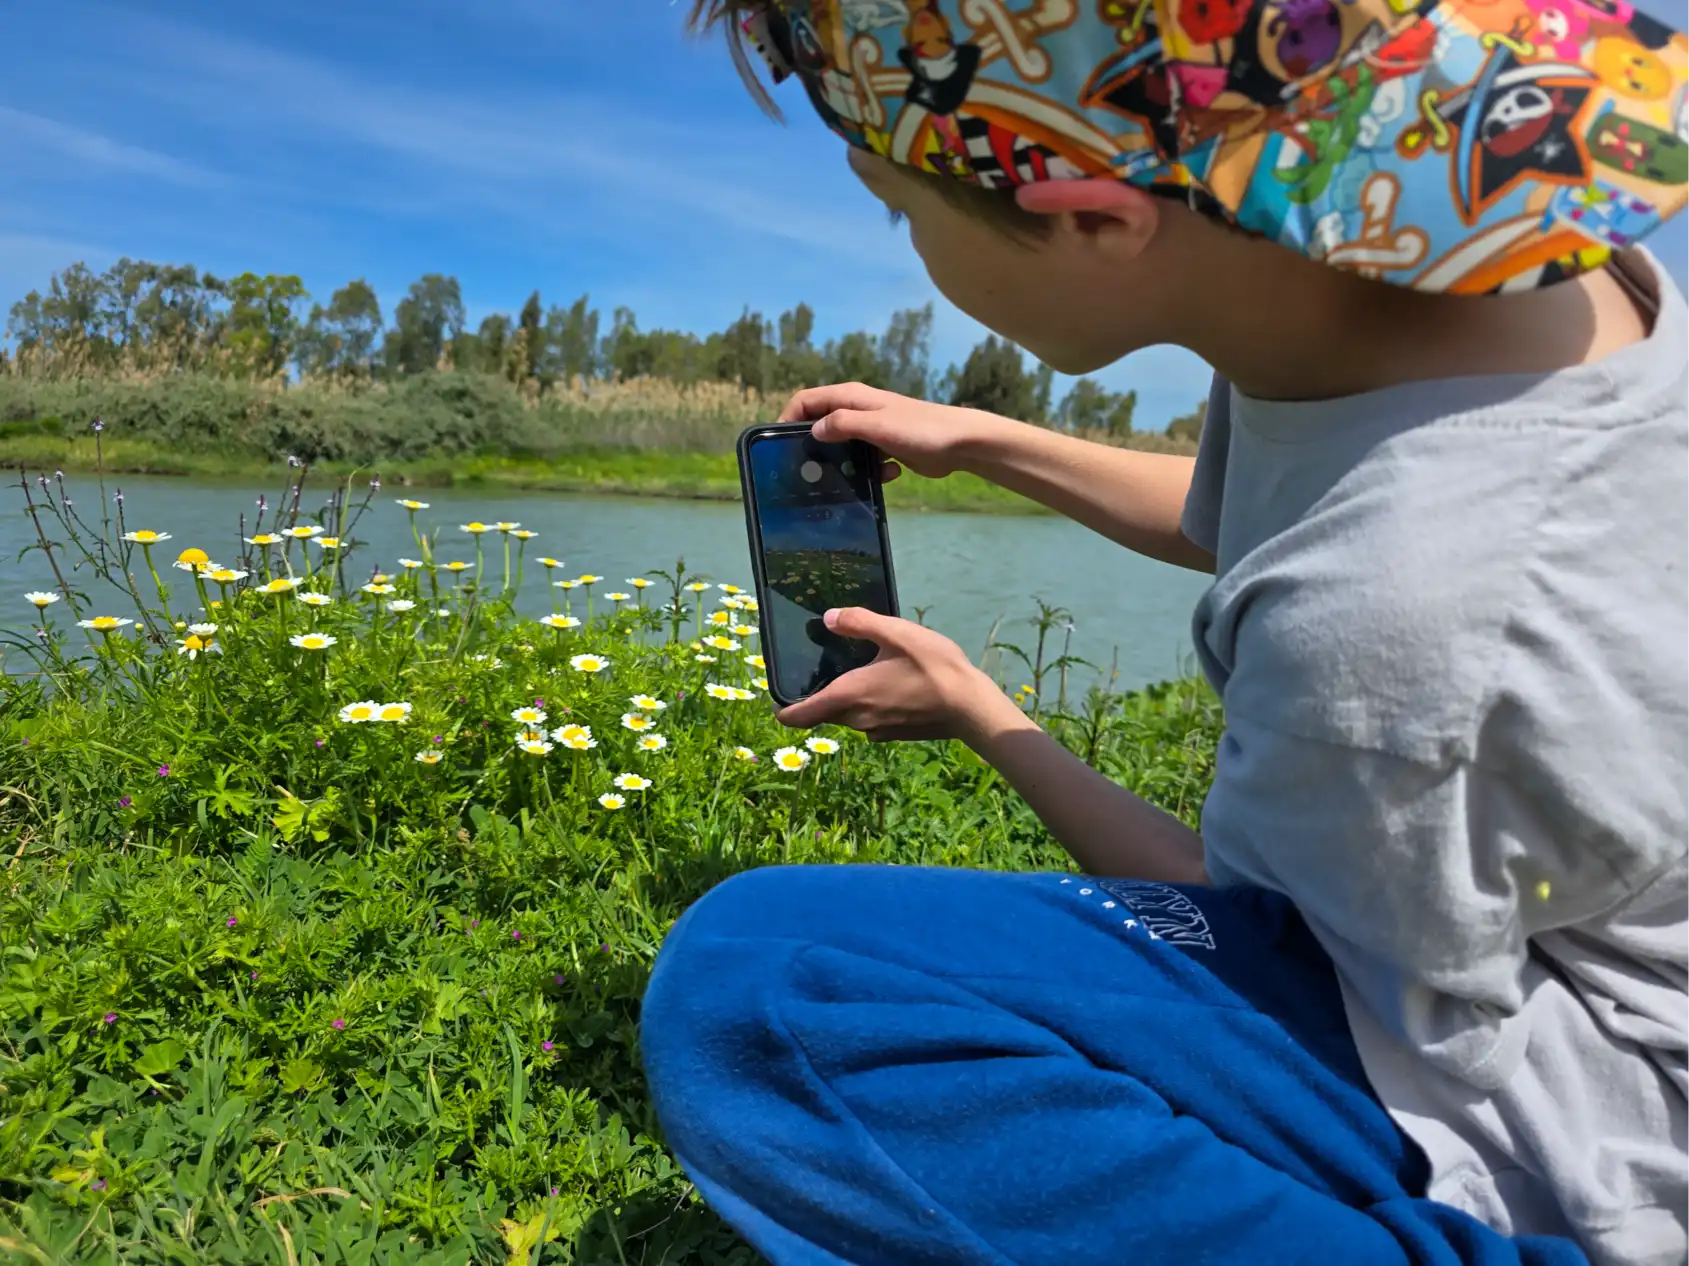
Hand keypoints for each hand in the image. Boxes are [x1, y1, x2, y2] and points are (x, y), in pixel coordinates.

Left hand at [774, 607, 1023, 743]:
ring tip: (861, 672)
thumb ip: (858, 622)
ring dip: (846, 699)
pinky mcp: (895, 735)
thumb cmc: (933, 667)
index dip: (783, 710)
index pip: (799, 716)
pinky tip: (889, 685)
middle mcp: (857, 720)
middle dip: (819, 696)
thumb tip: (828, 618)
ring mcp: (877, 731)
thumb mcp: (895, 633)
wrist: (971, 707)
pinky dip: (869, 706)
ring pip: (847, 716)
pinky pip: (869, 720)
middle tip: (825, 668)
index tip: (777, 698)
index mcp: (848, 696)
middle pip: (824, 713)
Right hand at [777, 383, 1008, 481]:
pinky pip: (865, 458)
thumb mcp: (876, 425)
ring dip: (841, 462)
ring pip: (842, 445)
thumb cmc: (919, 430)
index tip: (779, 446)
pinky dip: (869, 469)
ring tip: (840, 482)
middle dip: (812, 445)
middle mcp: (858, 409)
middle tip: (805, 471)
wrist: (962, 443)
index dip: (788, 418)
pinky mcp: (886, 447)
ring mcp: (873, 428)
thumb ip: (842, 424)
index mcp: (851, 397)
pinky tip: (884, 477)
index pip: (806, 400)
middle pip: (821, 423)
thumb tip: (812, 430)